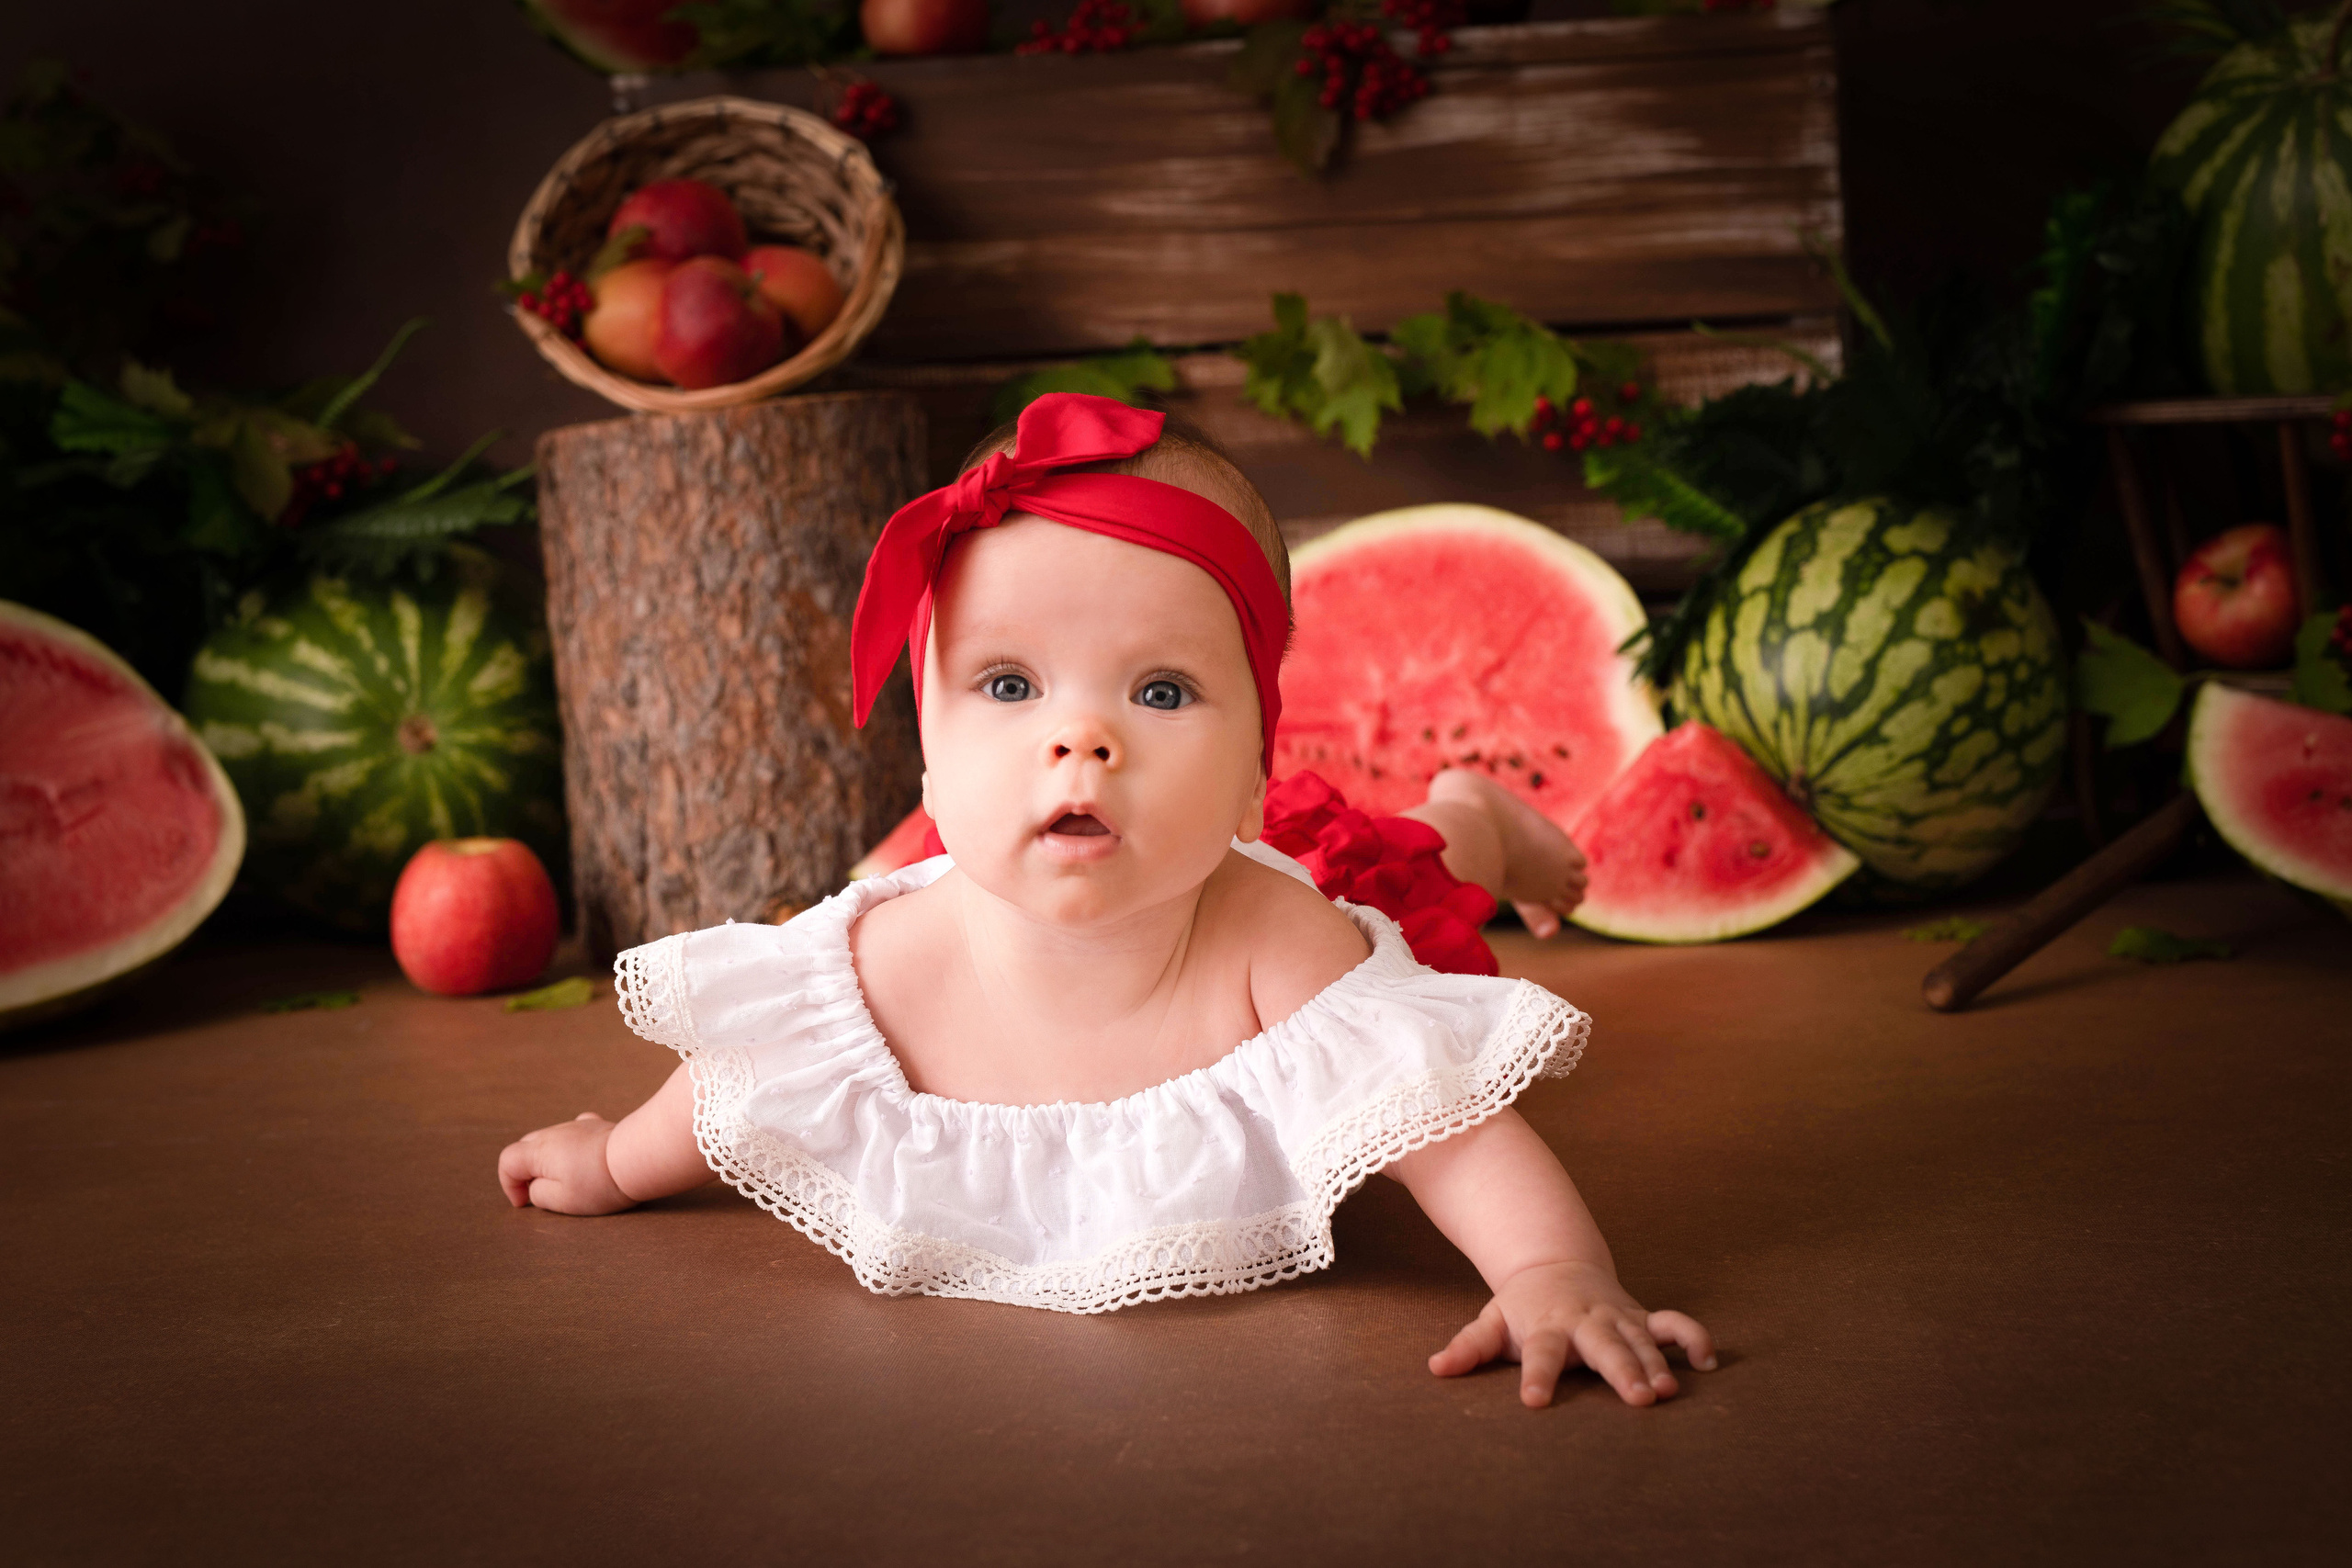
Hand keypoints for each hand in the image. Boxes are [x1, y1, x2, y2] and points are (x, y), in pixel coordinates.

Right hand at [497, 1113, 636, 1215]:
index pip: (507, 1161)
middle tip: (543, 1193)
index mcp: (539, 1150)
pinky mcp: (597, 1125)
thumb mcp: (561, 1200)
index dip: (509, 1185)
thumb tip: (535, 1187)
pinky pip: (573, 1133)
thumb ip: (538, 1194)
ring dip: (549, 1159)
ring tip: (568, 1179)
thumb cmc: (601, 1182)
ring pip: (550, 1139)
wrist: (639, 1157)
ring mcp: (576, 1125)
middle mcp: (554, 1132)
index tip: (524, 1203)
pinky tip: (583, 1158)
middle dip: (526, 1172)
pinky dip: (570, 1147)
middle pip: (526, 1147)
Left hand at [1429, 1259, 1714, 1407]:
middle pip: (1604, 1347)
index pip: (1540, 1354)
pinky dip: (1693, 1336)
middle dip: (1623, 1371)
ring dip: (1658, 1363)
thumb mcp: (1491, 1322)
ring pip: (1642, 1339)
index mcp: (1546, 1326)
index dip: (1537, 1376)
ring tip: (1670, 1391)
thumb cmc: (1520, 1307)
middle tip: (1639, 1400)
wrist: (1554, 1263)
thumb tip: (1435, 1368)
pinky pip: (1672, 1323)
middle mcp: (1585, 1322)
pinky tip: (1710, 1361)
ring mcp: (1617, 1317)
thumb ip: (1468, 1347)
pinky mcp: (1640, 1315)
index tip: (1534, 1401)